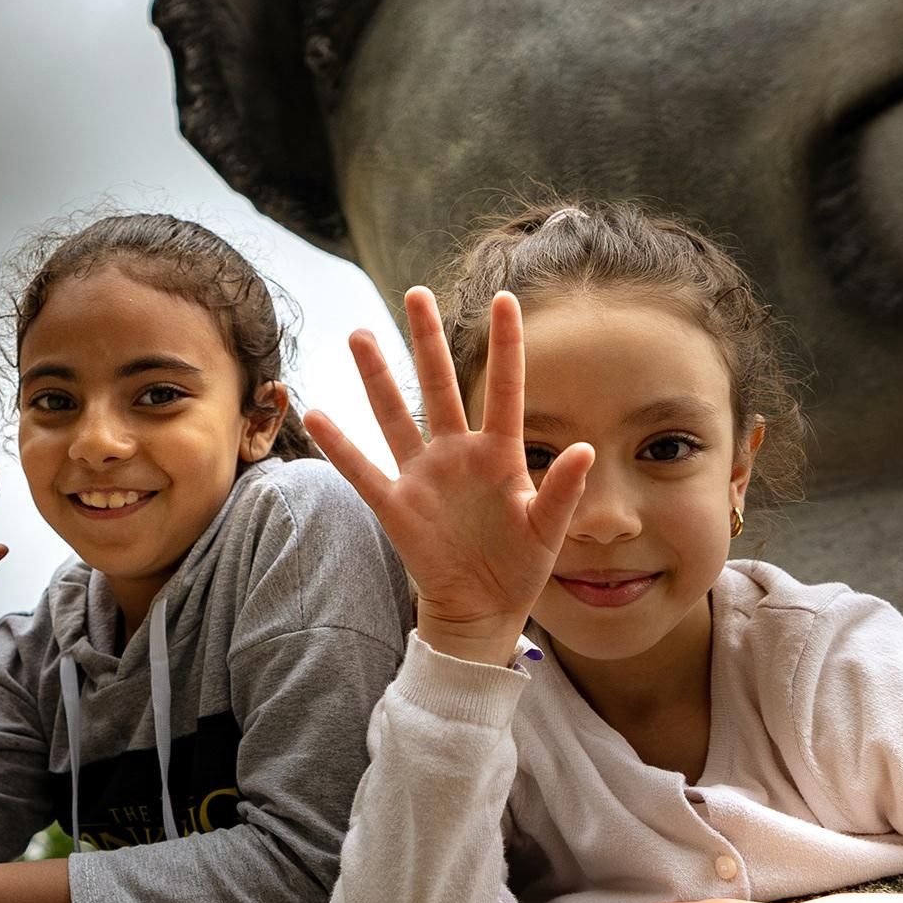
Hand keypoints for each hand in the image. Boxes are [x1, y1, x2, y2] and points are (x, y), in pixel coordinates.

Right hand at [305, 288, 592, 665]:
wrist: (482, 608)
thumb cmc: (520, 565)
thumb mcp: (548, 531)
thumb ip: (563, 491)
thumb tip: (587, 449)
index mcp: (500, 454)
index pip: (503, 389)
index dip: (505, 346)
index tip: (505, 298)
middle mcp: (457, 454)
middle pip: (439, 386)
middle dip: (427, 340)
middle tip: (416, 293)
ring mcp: (422, 476)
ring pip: (395, 415)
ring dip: (377, 378)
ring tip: (360, 335)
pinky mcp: (396, 506)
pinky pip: (362, 471)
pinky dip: (339, 447)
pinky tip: (315, 414)